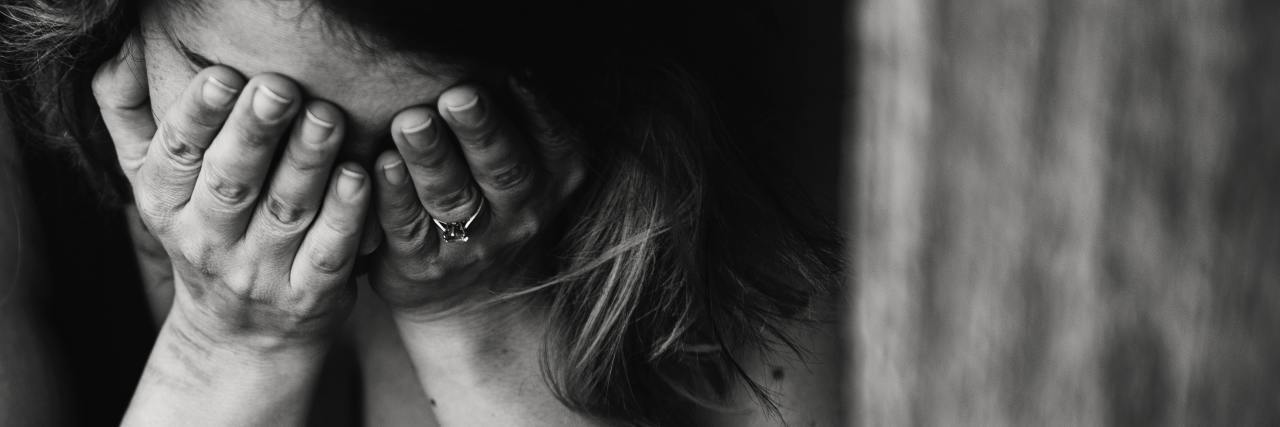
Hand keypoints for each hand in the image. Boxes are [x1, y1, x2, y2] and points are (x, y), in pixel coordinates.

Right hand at [92, 37, 367, 350]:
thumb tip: (119, 48)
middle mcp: (208, 241)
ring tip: (327, 117)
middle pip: (232, 181)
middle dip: (255, 133)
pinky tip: (359, 176)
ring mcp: (261, 273)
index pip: (177, 155)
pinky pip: (329, 252)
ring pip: (285, 211)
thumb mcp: (153, 181)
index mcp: (166, 204)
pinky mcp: (310, 295)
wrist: (239, 336)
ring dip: (308, 162)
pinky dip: (346, 215)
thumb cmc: (202, 231)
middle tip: (280, 88)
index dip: (197, 115)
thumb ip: (130, 114)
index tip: (222, 75)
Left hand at [368, 78, 584, 319]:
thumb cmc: (497, 202)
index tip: (511, 72)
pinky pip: (407, 229)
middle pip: (502, 167)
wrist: (479, 298)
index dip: (530, 106)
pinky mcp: (423, 266)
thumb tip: (487, 43)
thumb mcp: (530, 162)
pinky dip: (393, 197)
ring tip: (410, 122)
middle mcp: (522, 211)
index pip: (548, 137)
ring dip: (430, 158)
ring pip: (452, 197)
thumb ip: (517, 115)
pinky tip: (377, 166)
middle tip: (457, 95)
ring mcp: (474, 244)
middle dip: (479, 130)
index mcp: (555, 175)